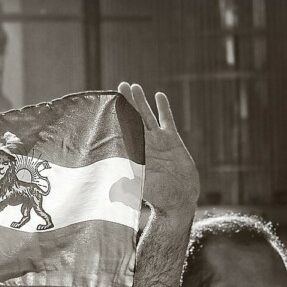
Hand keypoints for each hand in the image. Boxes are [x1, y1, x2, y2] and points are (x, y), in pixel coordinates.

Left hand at [117, 83, 198, 215]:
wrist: (178, 200)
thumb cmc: (157, 197)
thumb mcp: (140, 190)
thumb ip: (127, 184)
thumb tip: (113, 185)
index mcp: (133, 152)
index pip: (122, 130)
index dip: (116, 116)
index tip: (108, 102)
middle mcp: (143, 144)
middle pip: (133, 118)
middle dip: (126, 102)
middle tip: (120, 86)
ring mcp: (158, 141)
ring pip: (147, 116)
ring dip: (141, 101)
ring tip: (134, 86)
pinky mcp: (172, 140)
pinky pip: (167, 120)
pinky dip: (163, 108)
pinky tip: (159, 95)